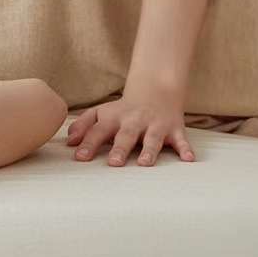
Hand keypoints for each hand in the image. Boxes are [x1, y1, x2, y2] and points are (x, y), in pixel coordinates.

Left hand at [65, 93, 195, 165]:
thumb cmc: (122, 110)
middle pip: (126, 135)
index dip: (88, 144)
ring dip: (149, 150)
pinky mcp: (174, 129)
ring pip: (152, 138)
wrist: (155, 92)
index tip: (80, 158)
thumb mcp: (100, 113)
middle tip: (113, 163)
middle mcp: (133, 122)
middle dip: (120, 149)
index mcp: (113, 119)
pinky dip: (185, 148)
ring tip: (145, 164)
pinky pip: (181, 140)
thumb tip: (69, 142)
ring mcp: (155, 126)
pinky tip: (188, 158)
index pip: (98, 131)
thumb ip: (83, 126)